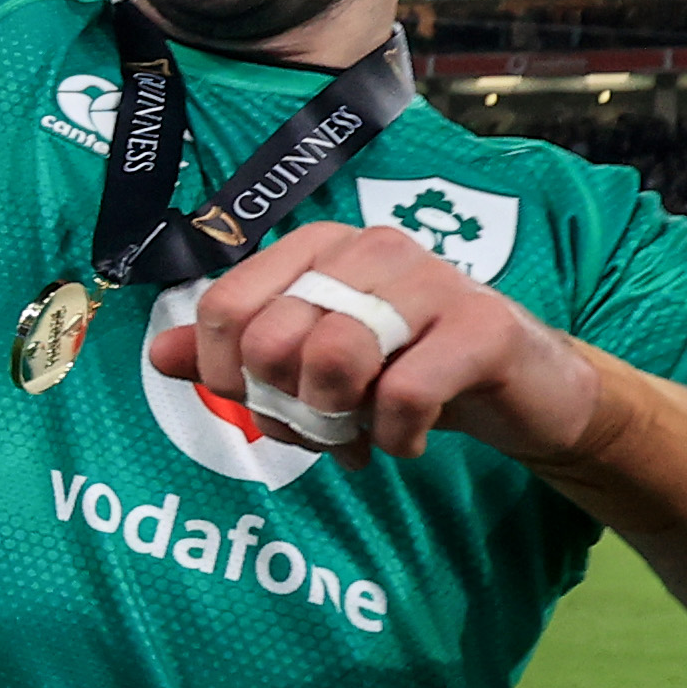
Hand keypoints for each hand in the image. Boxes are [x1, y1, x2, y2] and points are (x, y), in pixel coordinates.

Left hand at [149, 222, 597, 465]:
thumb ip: (241, 355)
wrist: (527, 388)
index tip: (264, 405)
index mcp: (319, 247)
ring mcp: (429, 281)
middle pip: (274, 340)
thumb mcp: (318, 363)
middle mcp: (369, 248)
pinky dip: (395, 438)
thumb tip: (159, 356)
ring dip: (338, 422)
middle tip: (322, 428)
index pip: (226, 308)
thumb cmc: (410, 369)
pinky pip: (403, 395)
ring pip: (334, 359)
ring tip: (362, 432)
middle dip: (285, 407)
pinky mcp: (481, 327)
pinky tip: (408, 440)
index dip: (228, 376)